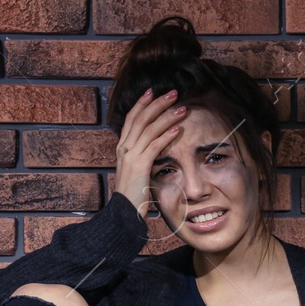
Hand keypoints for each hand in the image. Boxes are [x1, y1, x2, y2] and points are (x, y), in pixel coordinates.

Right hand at [113, 87, 186, 216]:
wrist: (123, 213)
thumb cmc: (133, 194)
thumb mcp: (137, 171)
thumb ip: (143, 156)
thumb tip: (155, 147)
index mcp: (123, 147)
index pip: (132, 118)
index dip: (142, 103)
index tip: (153, 92)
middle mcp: (124, 148)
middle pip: (140, 118)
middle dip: (157, 103)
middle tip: (173, 92)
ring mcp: (130, 156)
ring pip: (149, 128)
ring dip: (166, 116)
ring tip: (182, 108)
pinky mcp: (139, 166)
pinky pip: (154, 145)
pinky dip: (166, 135)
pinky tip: (178, 128)